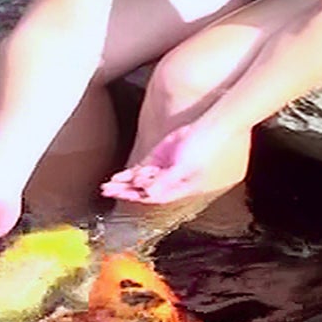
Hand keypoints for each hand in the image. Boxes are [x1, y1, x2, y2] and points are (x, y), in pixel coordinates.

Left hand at [100, 122, 226, 205]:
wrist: (214, 125)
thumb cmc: (207, 149)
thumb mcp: (184, 168)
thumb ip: (165, 181)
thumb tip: (146, 193)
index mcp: (179, 188)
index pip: (153, 196)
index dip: (135, 196)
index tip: (119, 195)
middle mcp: (170, 181)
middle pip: (144, 190)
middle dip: (125, 191)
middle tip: (106, 191)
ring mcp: (166, 168)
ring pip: (142, 179)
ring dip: (125, 183)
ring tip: (107, 186)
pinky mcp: (163, 155)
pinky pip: (144, 167)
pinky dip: (132, 172)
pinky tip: (119, 176)